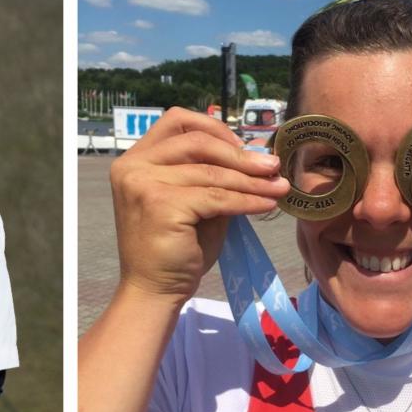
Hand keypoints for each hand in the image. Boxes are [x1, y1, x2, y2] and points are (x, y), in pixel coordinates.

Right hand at [109, 107, 288, 302]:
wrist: (154, 290)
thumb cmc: (175, 248)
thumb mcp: (193, 201)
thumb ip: (212, 175)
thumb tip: (257, 153)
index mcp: (136, 159)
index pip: (177, 121)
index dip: (216, 129)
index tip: (245, 148)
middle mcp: (133, 166)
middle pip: (197, 142)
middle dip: (240, 155)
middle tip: (273, 167)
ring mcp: (143, 184)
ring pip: (211, 172)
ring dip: (251, 180)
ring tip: (279, 187)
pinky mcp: (160, 205)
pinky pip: (215, 196)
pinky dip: (246, 199)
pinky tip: (265, 204)